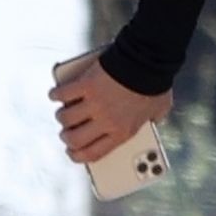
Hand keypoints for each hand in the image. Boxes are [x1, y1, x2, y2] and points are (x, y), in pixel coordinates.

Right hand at [49, 57, 172, 164]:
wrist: (149, 60)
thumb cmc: (156, 83)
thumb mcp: (159, 111)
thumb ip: (151, 120)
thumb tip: (149, 123)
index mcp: (122, 132)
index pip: (92, 154)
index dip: (77, 155)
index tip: (72, 152)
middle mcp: (106, 121)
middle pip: (73, 139)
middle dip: (67, 137)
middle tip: (67, 132)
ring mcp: (94, 103)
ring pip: (64, 118)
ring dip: (62, 116)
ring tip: (65, 111)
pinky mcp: (85, 84)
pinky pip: (62, 94)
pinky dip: (56, 94)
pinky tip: (56, 94)